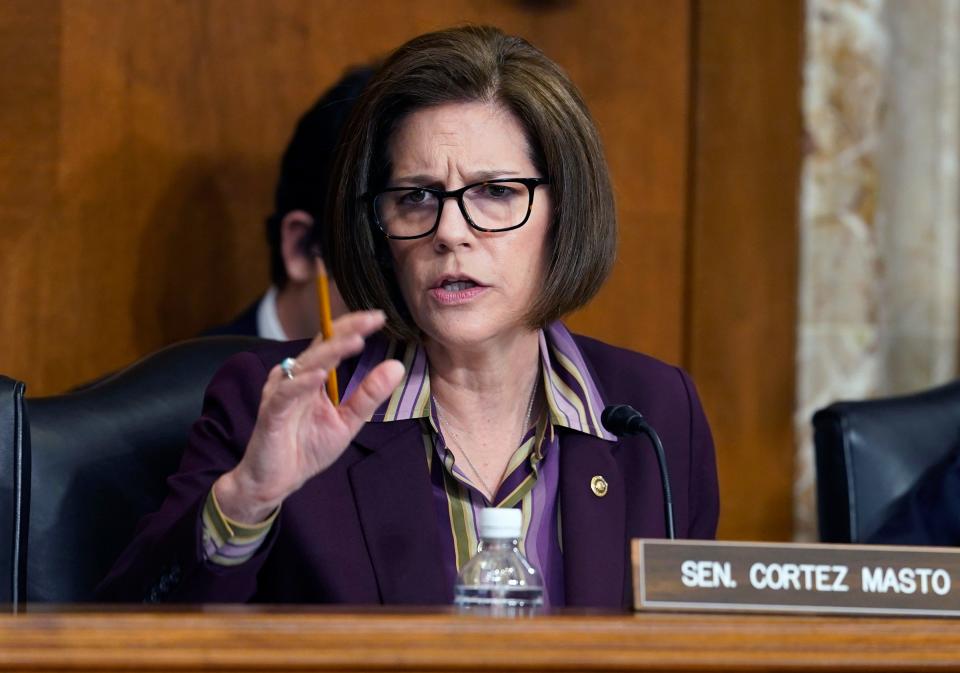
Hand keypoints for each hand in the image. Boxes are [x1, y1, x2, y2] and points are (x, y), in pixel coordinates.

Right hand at [214, 310, 404, 523]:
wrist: (277, 481)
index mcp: (313, 375)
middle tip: (373, 319)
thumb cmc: (308, 447)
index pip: (333, 342)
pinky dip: (303, 383)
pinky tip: (321, 375)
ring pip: (306, 364)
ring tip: (355, 341)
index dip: (354, 327)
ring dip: (331, 352)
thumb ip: (368, 394)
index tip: (379, 316)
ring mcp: (281, 392)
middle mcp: (294, 376)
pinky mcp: (271, 412)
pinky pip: (286, 393)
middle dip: (348, 330)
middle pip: (321, 345)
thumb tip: (397, 366)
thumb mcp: (347, 420)